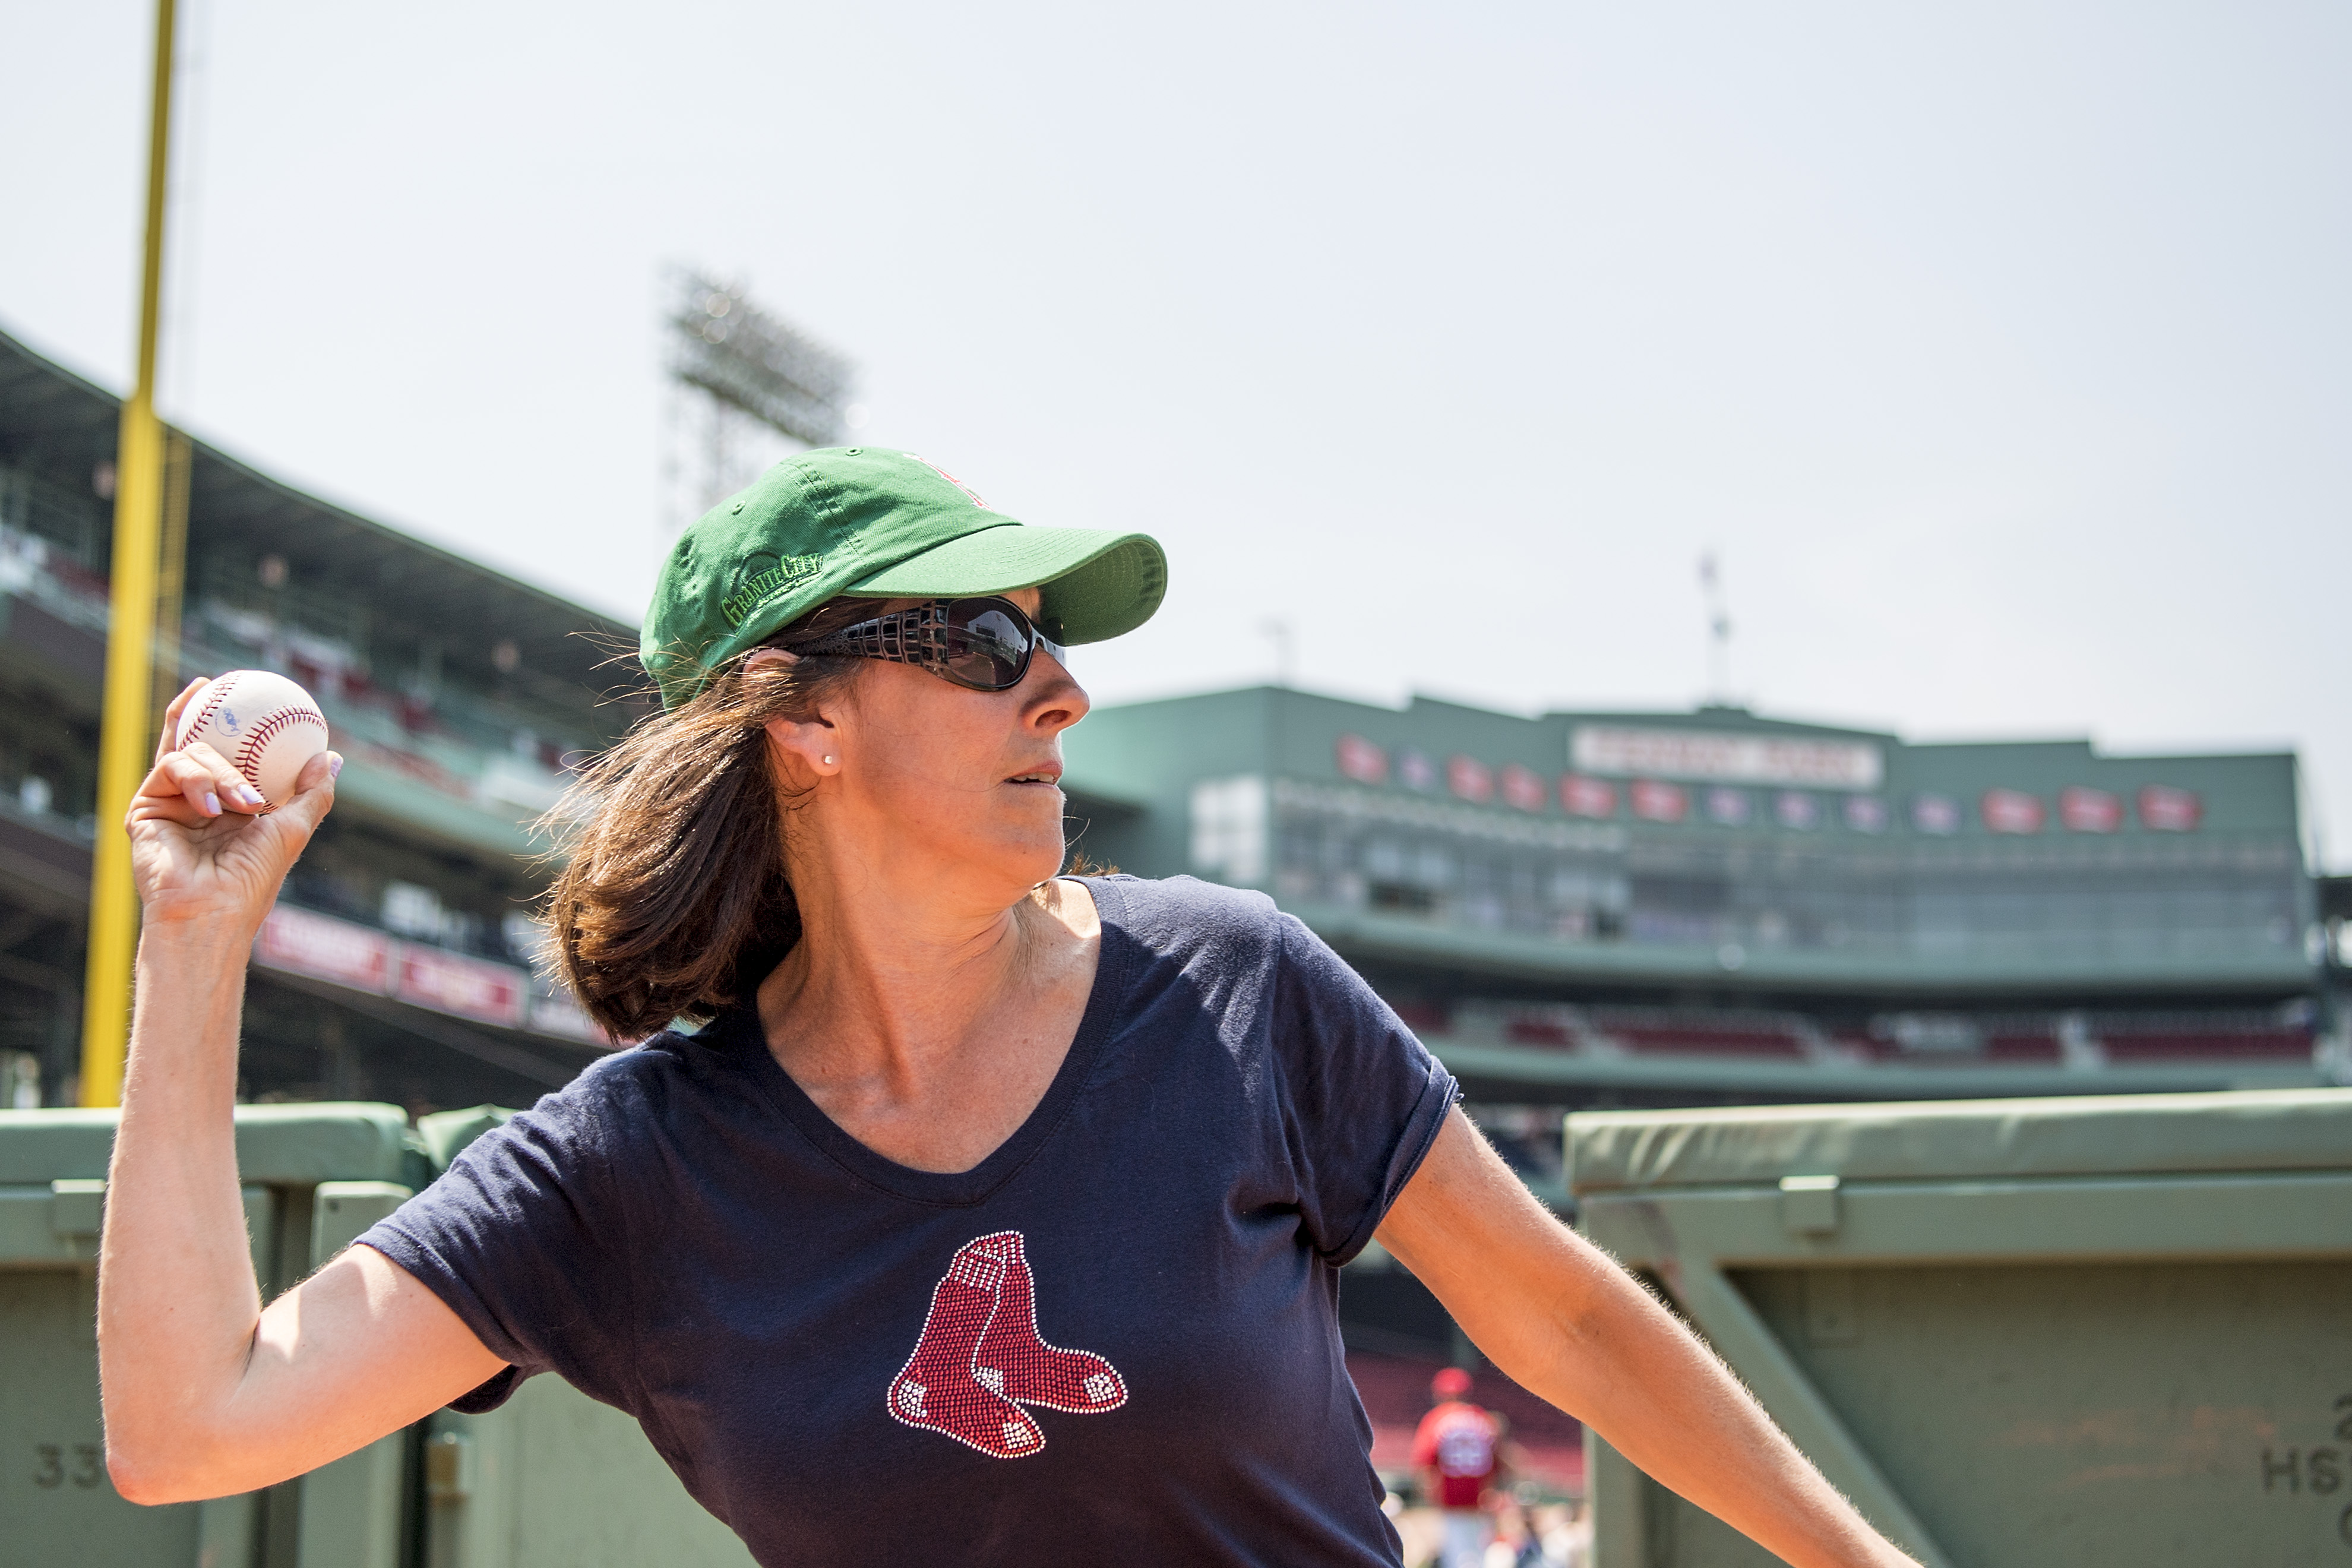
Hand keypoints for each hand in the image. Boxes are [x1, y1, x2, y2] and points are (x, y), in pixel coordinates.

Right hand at [128, 677, 340, 933]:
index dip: (234, 723)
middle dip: (211, 717)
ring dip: (224, 773)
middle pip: (201, 743)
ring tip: (244, 804)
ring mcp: (170, 803)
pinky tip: (212, 805)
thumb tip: (330, 757)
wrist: (212, 911)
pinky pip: (170, 766)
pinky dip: (197, 779)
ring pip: (192, 753)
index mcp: (231, 806)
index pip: (231, 755)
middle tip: (216, 687)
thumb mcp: (292, 829)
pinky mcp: (145, 808)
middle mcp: (198, 801)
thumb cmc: (253, 879)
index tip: (245, 691)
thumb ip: (311, 793)